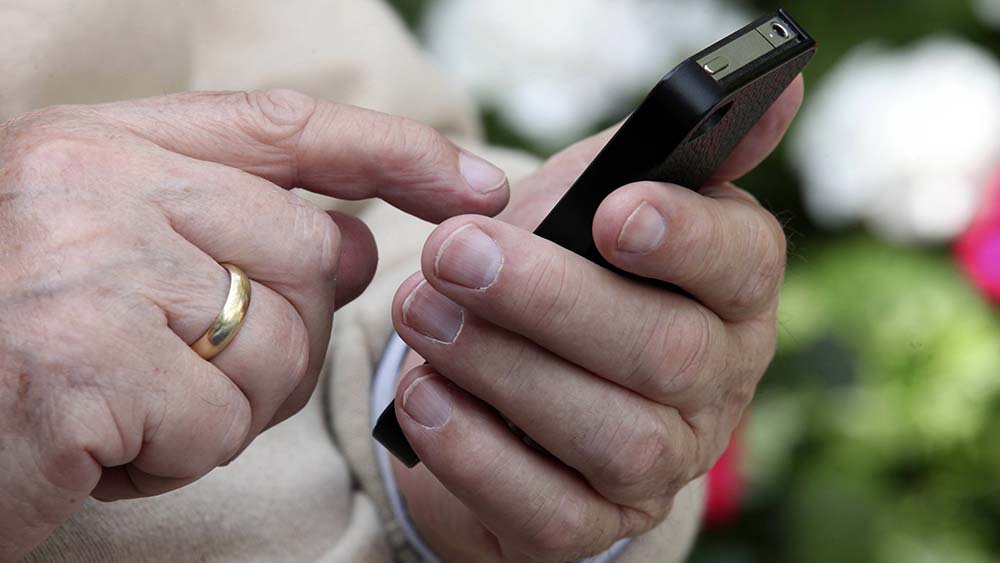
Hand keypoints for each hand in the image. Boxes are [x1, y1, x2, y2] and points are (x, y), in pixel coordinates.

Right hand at [0, 89, 508, 559]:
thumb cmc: (10, 349)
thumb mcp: (110, 261)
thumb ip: (227, 231)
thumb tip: (349, 240)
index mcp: (99, 143)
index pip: (289, 128)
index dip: (397, 151)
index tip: (479, 182)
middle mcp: (91, 182)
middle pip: (305, 255)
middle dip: (279, 338)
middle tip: (183, 372)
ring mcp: (83, 265)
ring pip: (275, 345)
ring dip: (222, 404)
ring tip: (125, 405)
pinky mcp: (80, 362)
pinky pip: (216, 422)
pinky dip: (174, 457)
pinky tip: (97, 444)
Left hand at [390, 77, 803, 561]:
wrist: (516, 370)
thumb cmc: (564, 266)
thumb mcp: (602, 195)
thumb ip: (665, 149)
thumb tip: (776, 91)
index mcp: (732, 290)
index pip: (741, 262)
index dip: (685, 238)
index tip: (610, 213)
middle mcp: (715, 384)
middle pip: (665, 354)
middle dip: (550, 300)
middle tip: (453, 252)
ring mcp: (660, 464)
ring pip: (611, 435)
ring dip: (503, 370)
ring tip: (422, 314)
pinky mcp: (593, 524)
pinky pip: (549, 510)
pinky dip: (477, 452)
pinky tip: (423, 396)